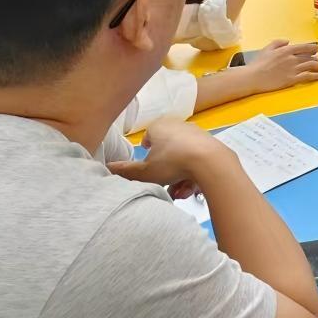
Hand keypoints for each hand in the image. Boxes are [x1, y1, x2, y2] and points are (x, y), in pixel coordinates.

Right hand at [108, 117, 235, 198]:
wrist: (211, 161)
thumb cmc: (172, 162)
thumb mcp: (144, 172)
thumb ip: (125, 171)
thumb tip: (107, 167)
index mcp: (159, 125)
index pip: (149, 136)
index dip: (147, 150)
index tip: (148, 163)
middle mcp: (178, 125)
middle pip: (166, 151)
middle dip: (164, 172)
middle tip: (164, 185)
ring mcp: (196, 133)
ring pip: (182, 159)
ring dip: (178, 177)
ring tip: (179, 192)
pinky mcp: (210, 144)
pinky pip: (197, 160)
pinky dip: (193, 174)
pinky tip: (192, 189)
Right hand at [245, 39, 317, 93]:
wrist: (254, 77)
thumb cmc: (258, 63)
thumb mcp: (267, 48)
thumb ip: (278, 42)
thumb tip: (288, 41)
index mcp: (286, 50)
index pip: (304, 47)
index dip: (313, 47)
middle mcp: (292, 59)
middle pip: (309, 57)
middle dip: (317, 58)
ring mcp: (293, 69)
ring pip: (311, 66)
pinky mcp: (292, 79)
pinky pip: (308, 76)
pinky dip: (316, 76)